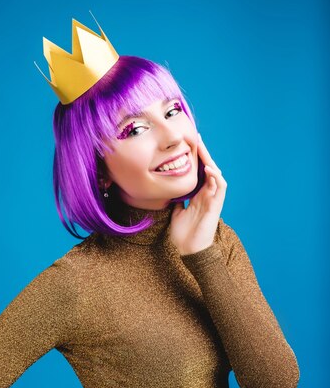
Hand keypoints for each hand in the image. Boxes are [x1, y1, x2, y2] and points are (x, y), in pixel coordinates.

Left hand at [169, 133, 226, 255]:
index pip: (199, 172)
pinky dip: (215, 176)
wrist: (189, 250)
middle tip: (196, 137)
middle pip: (208, 168)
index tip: (188, 143)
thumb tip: (167, 191)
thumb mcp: (175, 212)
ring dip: (209, 160)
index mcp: (198, 195)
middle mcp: (207, 194)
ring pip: (215, 174)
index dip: (195, 158)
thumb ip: (176, 200)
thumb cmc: (183, 234)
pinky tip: (208, 168)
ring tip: (201, 147)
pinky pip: (220, 186)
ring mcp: (213, 199)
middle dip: (203, 153)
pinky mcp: (216, 205)